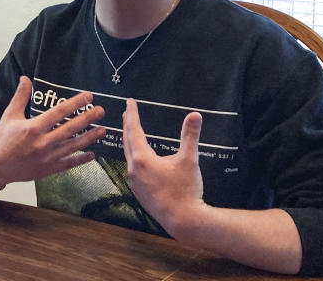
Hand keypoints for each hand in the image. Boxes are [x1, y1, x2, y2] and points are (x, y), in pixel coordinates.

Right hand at [0, 76, 105, 200]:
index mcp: (33, 127)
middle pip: (71, 128)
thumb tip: (25, 78)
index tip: (88, 96)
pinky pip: (69, 164)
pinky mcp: (48, 170)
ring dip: (90, 138)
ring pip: (73, 146)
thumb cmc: (2, 139)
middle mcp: (43, 143)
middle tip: (101, 111)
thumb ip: (20, 97)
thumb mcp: (10, 115)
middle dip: (88, 118)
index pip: (59, 112)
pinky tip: (92, 154)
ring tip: (103, 130)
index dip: (75, 103)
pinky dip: (81, 159)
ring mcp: (47, 158)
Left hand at [122, 98, 204, 233]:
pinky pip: (132, 168)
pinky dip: (133, 156)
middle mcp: (134, 169)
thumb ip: (190, 136)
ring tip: (132, 132)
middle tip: (127, 112)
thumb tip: (195, 115)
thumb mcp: (190, 159)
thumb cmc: (186, 190)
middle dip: (128, 125)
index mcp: (143, 159)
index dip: (132, 114)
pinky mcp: (139, 192)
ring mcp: (134, 182)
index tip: (130, 101)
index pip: (134, 130)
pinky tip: (139, 157)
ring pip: (128, 155)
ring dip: (129, 141)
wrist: (184, 220)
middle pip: (128, 141)